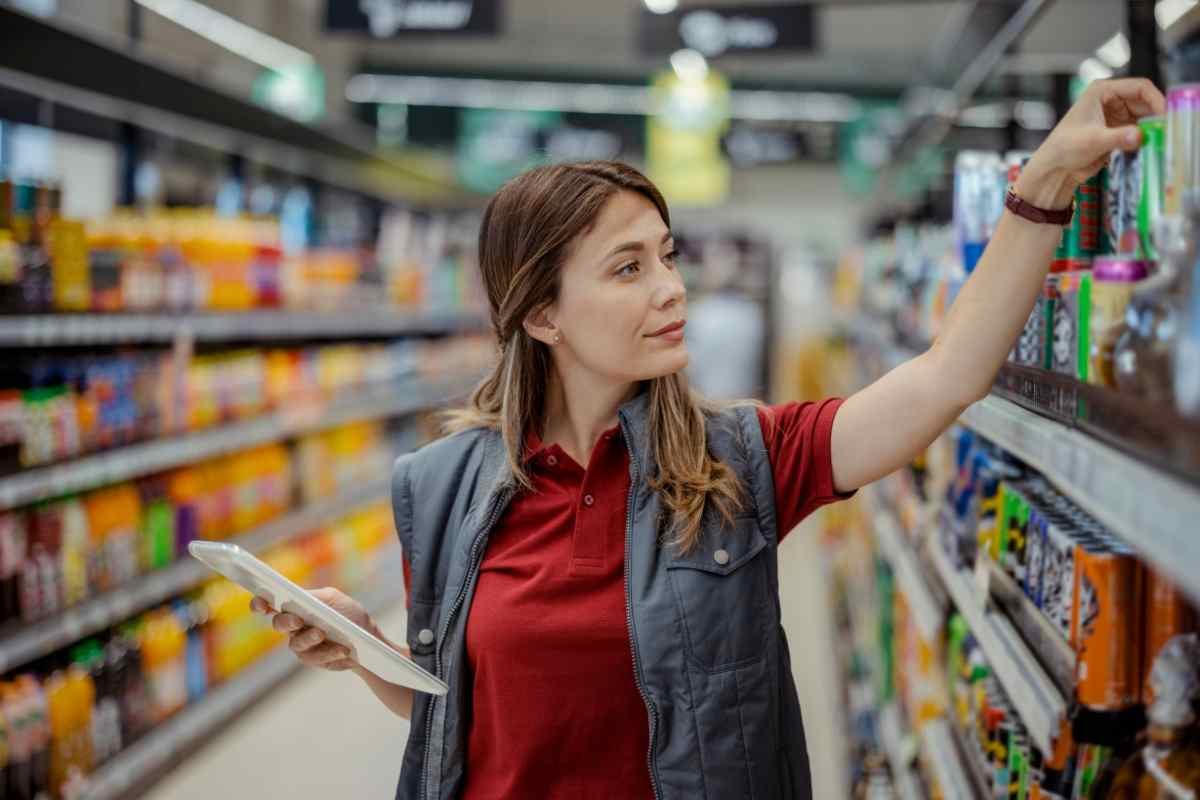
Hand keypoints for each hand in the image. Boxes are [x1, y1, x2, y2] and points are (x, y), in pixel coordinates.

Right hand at [250, 587, 380, 672]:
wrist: (366, 638)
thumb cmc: (348, 614)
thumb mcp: (333, 599)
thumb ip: (314, 598)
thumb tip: (297, 599)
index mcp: (296, 605)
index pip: (271, 603)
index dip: (261, 603)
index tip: (261, 603)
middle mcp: (294, 624)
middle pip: (279, 623)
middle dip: (286, 621)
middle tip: (298, 621)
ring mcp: (301, 643)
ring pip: (295, 643)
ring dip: (310, 638)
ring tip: (323, 634)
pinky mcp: (312, 658)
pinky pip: (314, 657)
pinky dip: (328, 652)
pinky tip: (342, 650)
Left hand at [1017, 78, 1166, 209]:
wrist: (1055, 169)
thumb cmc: (1064, 149)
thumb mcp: (1093, 141)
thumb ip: (1118, 137)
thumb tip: (1140, 135)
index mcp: (1102, 91)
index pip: (1139, 87)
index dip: (1156, 99)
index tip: (1166, 116)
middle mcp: (1111, 99)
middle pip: (1145, 102)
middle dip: (1156, 115)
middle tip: (1167, 131)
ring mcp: (1115, 115)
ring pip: (1145, 116)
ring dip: (1152, 127)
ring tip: (1160, 140)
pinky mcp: (1118, 130)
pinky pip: (1139, 130)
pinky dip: (1146, 137)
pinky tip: (1150, 146)